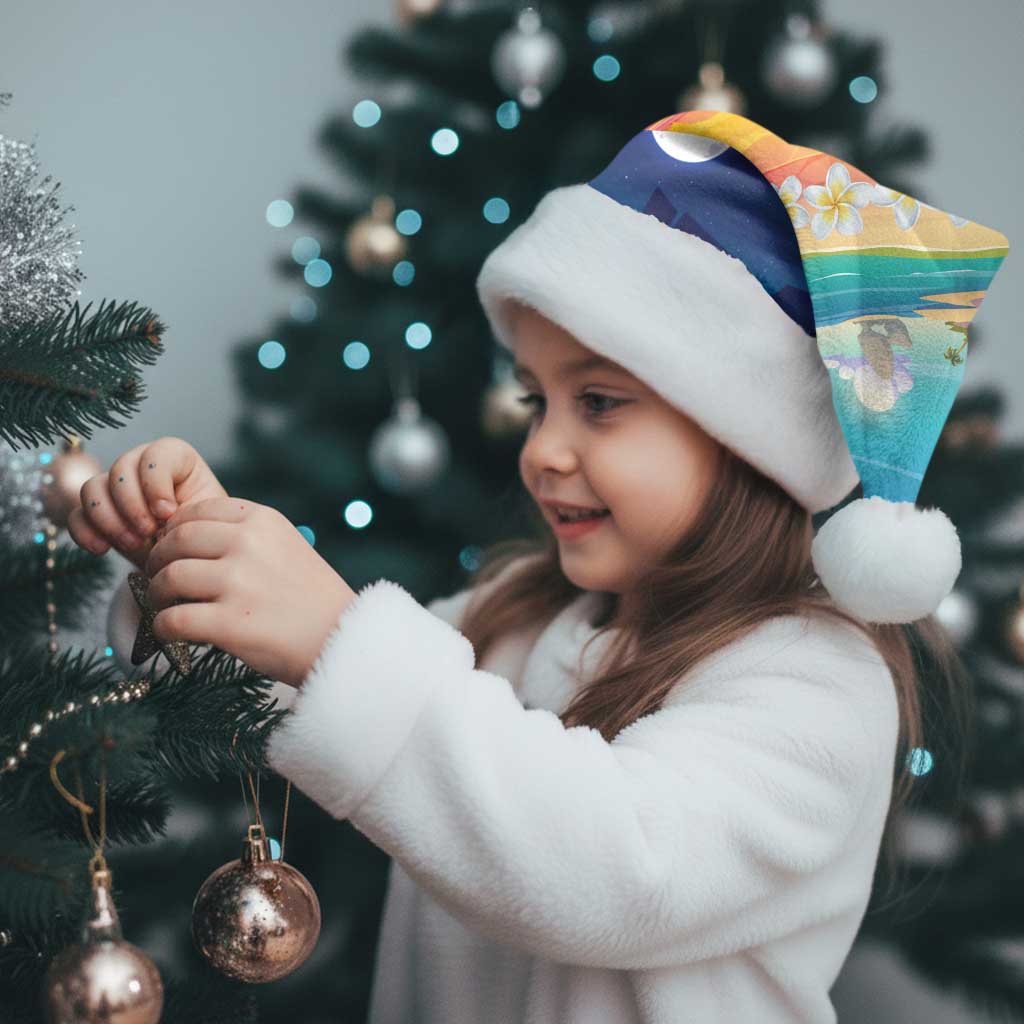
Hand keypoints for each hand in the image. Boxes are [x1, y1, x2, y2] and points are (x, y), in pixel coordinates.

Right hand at [67, 437, 227, 570]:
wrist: (189, 560)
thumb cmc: (203, 534)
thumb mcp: (206, 519)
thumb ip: (189, 510)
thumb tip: (163, 515)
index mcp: (176, 459)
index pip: (156, 454)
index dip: (156, 483)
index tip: (168, 513)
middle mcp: (141, 466)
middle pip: (120, 469)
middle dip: (132, 505)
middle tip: (148, 533)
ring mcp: (115, 488)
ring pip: (92, 488)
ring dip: (109, 519)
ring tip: (133, 544)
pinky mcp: (97, 514)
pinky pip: (76, 515)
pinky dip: (85, 532)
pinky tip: (102, 549)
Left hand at [142, 496, 357, 687]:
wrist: (343, 639)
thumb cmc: (312, 598)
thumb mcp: (287, 546)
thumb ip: (246, 536)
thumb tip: (185, 537)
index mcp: (263, 520)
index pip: (198, 511)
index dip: (175, 530)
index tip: (172, 548)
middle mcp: (248, 544)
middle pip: (176, 541)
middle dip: (158, 560)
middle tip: (157, 577)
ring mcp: (238, 583)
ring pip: (169, 578)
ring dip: (157, 594)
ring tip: (164, 605)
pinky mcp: (229, 623)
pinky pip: (172, 620)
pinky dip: (163, 628)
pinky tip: (170, 632)